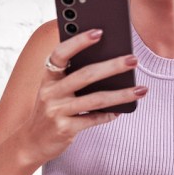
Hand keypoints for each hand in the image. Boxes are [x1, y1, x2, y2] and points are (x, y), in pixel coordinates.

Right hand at [19, 28, 146, 162]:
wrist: (32, 142)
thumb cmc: (50, 110)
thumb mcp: (54, 90)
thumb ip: (71, 76)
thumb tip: (108, 61)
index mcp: (48, 77)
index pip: (60, 53)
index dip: (78, 41)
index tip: (99, 32)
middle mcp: (50, 92)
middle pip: (85, 75)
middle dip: (112, 66)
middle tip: (133, 59)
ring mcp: (56, 111)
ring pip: (95, 99)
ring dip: (121, 94)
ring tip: (141, 89)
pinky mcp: (65, 129)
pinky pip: (93, 119)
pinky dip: (110, 114)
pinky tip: (122, 110)